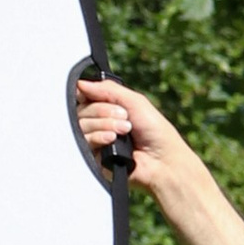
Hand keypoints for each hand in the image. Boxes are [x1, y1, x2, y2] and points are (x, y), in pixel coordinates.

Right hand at [74, 75, 190, 194]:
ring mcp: (96, 140)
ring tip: (124, 131)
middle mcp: (100, 123)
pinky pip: (83, 142)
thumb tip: (82, 83)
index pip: (85, 96)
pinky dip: (98, 137)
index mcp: (109, 108)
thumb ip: (107, 90)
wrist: (162, 160)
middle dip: (103, 111)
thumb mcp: (134, 101)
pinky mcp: (93, 157)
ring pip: (81, 125)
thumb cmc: (155, 132)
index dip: (89, 95)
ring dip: (104, 124)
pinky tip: (111, 140)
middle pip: (82, 110)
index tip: (99, 97)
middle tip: (124, 117)